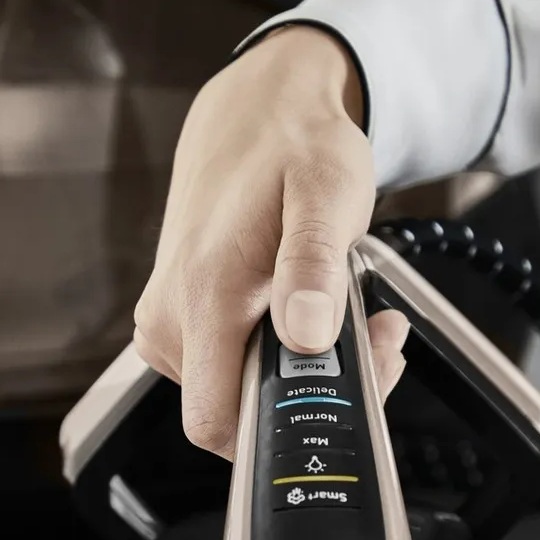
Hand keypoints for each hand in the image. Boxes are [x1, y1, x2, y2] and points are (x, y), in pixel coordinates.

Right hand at [133, 25, 409, 457]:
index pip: (220, 426)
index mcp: (203, 296)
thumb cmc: (293, 146)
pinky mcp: (177, 319)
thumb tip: (305, 339)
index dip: (289, 428)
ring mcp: (168, 322)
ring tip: (346, 310)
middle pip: (238, 416)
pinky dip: (277, 354)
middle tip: (372, 335)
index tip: (353, 378)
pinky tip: (308, 308)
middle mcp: (171, 318)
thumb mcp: (326, 195)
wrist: (256, 111)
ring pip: (237, 395)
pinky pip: (227, 367)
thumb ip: (312, 269)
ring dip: (304, 373)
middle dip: (315, 395)